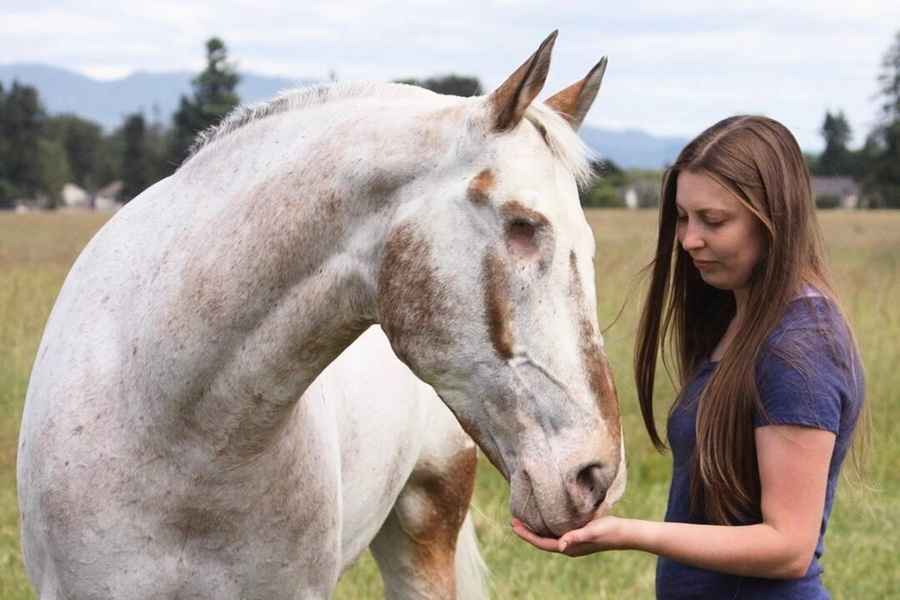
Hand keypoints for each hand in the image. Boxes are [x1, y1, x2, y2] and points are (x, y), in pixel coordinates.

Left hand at [511, 515, 627, 556]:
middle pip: (542, 541)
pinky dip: (546, 526)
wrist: (624, 533)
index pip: (541, 543)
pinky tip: (545, 517)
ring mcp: (573, 542)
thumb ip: (576, 537)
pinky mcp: (578, 535)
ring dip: (536, 529)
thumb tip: (561, 545)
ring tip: (525, 518)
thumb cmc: (608, 531)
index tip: (514, 525)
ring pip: (548, 537)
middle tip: (514, 520)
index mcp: (569, 548)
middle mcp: (568, 547)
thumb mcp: (591, 531)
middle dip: (527, 532)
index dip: (527, 535)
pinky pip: (556, 532)